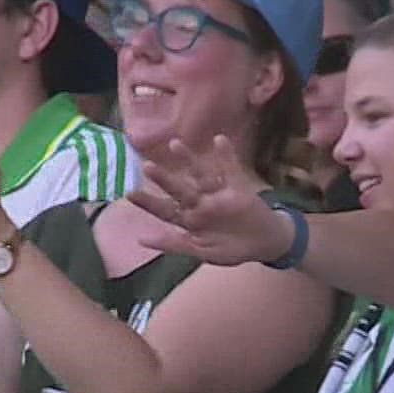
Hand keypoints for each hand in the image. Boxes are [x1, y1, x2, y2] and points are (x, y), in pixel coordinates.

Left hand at [130, 136, 287, 265]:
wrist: (263, 244)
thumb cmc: (229, 249)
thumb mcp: (201, 252)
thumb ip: (173, 245)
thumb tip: (140, 239)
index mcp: (189, 220)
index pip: (165, 210)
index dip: (149, 202)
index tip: (130, 193)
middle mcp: (200, 203)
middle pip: (179, 189)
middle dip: (164, 179)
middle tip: (147, 166)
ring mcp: (217, 194)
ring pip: (200, 175)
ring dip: (189, 160)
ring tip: (175, 144)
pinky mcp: (237, 188)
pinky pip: (231, 169)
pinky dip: (226, 155)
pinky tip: (220, 140)